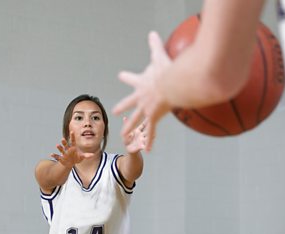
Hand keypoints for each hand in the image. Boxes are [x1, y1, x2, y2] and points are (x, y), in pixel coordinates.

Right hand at [50, 131, 93, 167]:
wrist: (70, 163)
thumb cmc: (77, 158)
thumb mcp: (82, 157)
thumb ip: (87, 155)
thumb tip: (93, 155)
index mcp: (73, 148)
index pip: (73, 141)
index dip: (73, 136)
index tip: (72, 131)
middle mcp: (68, 149)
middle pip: (66, 144)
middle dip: (64, 142)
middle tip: (63, 139)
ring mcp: (64, 153)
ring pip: (61, 149)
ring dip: (59, 147)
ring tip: (57, 145)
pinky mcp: (61, 158)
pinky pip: (57, 156)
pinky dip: (54, 155)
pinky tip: (51, 154)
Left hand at [113, 31, 171, 151]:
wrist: (170, 85)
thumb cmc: (165, 71)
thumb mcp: (158, 56)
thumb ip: (155, 45)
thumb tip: (152, 33)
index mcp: (141, 84)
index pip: (132, 79)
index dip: (127, 77)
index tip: (121, 75)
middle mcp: (140, 98)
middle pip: (129, 104)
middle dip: (122, 107)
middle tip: (115, 111)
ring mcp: (146, 109)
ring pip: (136, 122)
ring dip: (130, 129)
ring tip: (124, 137)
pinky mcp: (154, 118)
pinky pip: (150, 132)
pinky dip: (149, 140)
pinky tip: (147, 150)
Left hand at [122, 117, 151, 153]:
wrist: (128, 148)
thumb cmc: (128, 138)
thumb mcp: (126, 131)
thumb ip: (126, 125)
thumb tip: (124, 117)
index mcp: (138, 130)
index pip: (144, 124)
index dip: (146, 121)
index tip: (150, 117)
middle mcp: (142, 134)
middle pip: (148, 130)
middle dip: (151, 128)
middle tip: (154, 125)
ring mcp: (143, 140)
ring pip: (148, 138)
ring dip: (151, 137)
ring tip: (154, 136)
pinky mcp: (141, 146)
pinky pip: (144, 146)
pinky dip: (146, 146)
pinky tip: (147, 146)